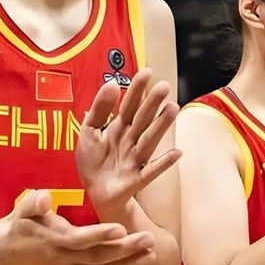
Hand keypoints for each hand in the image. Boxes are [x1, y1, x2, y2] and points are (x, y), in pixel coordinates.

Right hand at [0, 189, 155, 264]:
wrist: (8, 251)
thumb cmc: (21, 223)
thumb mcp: (24, 208)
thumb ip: (34, 203)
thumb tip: (44, 198)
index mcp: (54, 239)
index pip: (79, 240)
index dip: (100, 235)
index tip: (121, 228)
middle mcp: (63, 260)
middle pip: (98, 258)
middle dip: (125, 250)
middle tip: (149, 239)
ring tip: (151, 257)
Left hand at [75, 68, 181, 214]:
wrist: (95, 193)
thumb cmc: (93, 161)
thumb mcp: (88, 132)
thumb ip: (99, 109)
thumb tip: (110, 83)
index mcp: (118, 127)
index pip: (129, 105)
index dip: (136, 89)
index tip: (146, 72)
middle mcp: (130, 140)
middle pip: (142, 119)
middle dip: (152, 103)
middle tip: (163, 86)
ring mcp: (135, 158)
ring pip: (149, 139)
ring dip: (161, 125)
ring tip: (172, 108)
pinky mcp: (137, 178)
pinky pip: (152, 170)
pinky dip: (164, 163)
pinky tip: (177, 153)